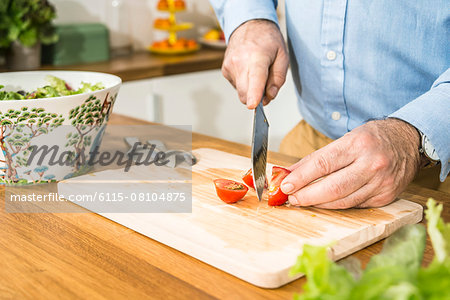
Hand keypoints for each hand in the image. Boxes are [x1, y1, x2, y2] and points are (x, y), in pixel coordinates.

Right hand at [222, 19, 288, 108]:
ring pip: (241, 92)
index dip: (254, 94)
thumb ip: (278, 79)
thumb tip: (269, 96)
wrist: (249, 25)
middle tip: (267, 87)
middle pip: (245, 92)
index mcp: (257, 56)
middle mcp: (240, 61)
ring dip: (251, 89)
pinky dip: (245, 83)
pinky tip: (248, 70)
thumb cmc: (267, 40)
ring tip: (257, 71)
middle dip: (256, 98)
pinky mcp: (225, 70)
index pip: (255, 78)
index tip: (253, 104)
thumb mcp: (282, 56)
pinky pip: (237, 86)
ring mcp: (230, 66)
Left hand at [280, 119, 422, 208]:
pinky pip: (355, 205)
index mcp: (358, 144)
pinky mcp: (387, 196)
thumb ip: (317, 157)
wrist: (407, 140)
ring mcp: (382, 182)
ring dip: (320, 203)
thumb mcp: (345, 139)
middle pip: (333, 187)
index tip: (286, 185)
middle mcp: (372, 163)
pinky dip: (337, 205)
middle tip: (292, 198)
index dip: (301, 177)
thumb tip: (290, 172)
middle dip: (308, 196)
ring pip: (343, 201)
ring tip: (304, 201)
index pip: (323, 164)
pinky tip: (326, 202)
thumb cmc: (372, 138)